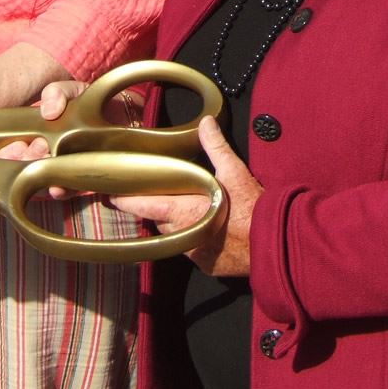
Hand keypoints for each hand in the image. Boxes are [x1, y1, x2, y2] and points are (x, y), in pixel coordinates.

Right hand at [21, 78, 149, 194]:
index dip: (12, 150)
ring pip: (46, 179)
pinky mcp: (83, 179)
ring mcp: (65, 167)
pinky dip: (62, 190)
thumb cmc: (91, 102)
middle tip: (37, 150)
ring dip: (42, 176)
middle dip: (27, 161)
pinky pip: (70, 189)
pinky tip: (58, 188)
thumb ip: (58, 92)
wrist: (125, 113)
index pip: (17, 146)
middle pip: (29, 164)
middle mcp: (48, 153)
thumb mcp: (72, 91)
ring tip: (47, 168)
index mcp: (39, 132)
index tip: (17, 146)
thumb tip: (48, 110)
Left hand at [113, 116, 258, 275]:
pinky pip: (191, 249)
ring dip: (176, 223)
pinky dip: (195, 238)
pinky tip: (208, 228)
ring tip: (187, 208)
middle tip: (161, 192)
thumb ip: (216, 147)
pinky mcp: (207, 265)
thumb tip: (206, 123)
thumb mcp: (234, 172)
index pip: (143, 205)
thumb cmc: (253, 209)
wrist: (275, 246)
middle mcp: (183, 235)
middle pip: (158, 220)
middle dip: (158, 207)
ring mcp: (194, 253)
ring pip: (175, 235)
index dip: (126, 200)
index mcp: (183, 212)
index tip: (112, 195)